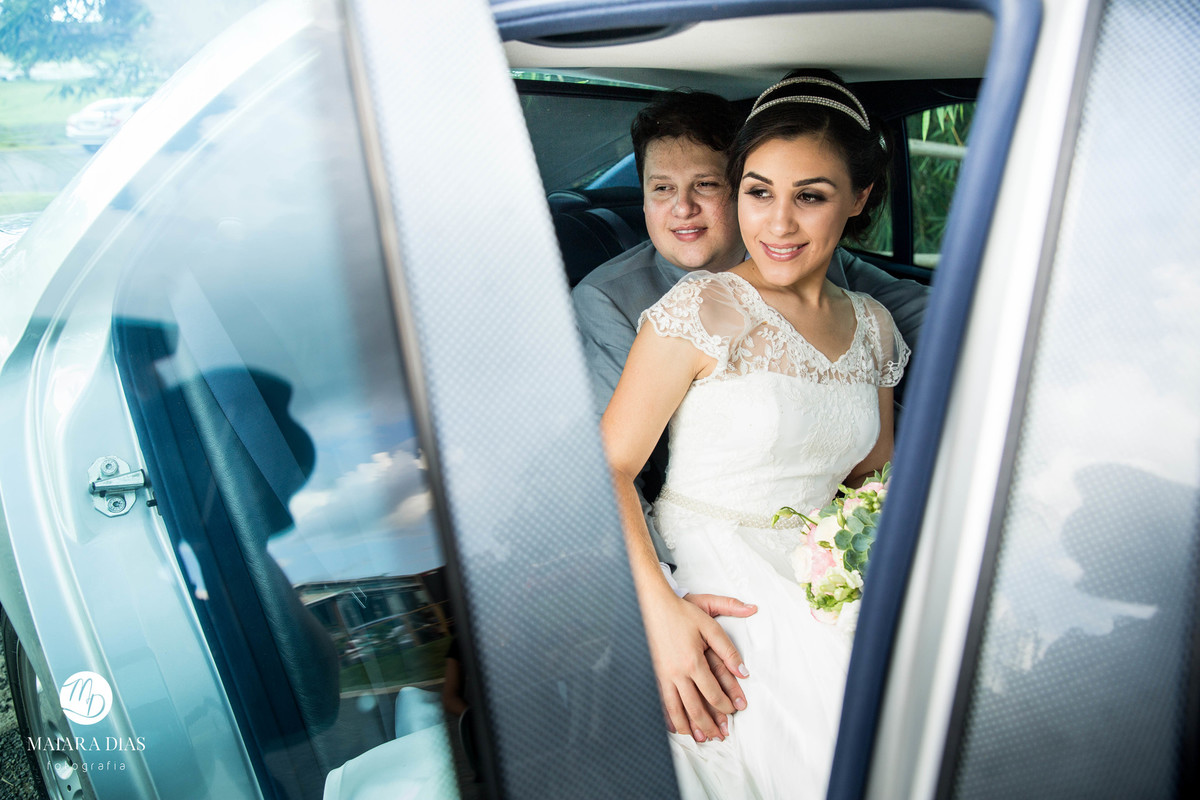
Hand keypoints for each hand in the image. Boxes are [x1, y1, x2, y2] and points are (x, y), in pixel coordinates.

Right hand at [642, 590, 754, 742]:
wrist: (651, 604)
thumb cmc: (681, 613)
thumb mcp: (709, 625)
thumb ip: (728, 650)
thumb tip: (744, 672)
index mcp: (693, 661)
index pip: (713, 692)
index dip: (725, 705)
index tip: (733, 711)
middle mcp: (677, 673)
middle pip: (695, 707)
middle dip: (709, 724)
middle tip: (719, 735)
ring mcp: (662, 675)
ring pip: (676, 710)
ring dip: (689, 727)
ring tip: (700, 738)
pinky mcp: (652, 674)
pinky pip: (660, 702)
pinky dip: (668, 717)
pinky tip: (674, 725)